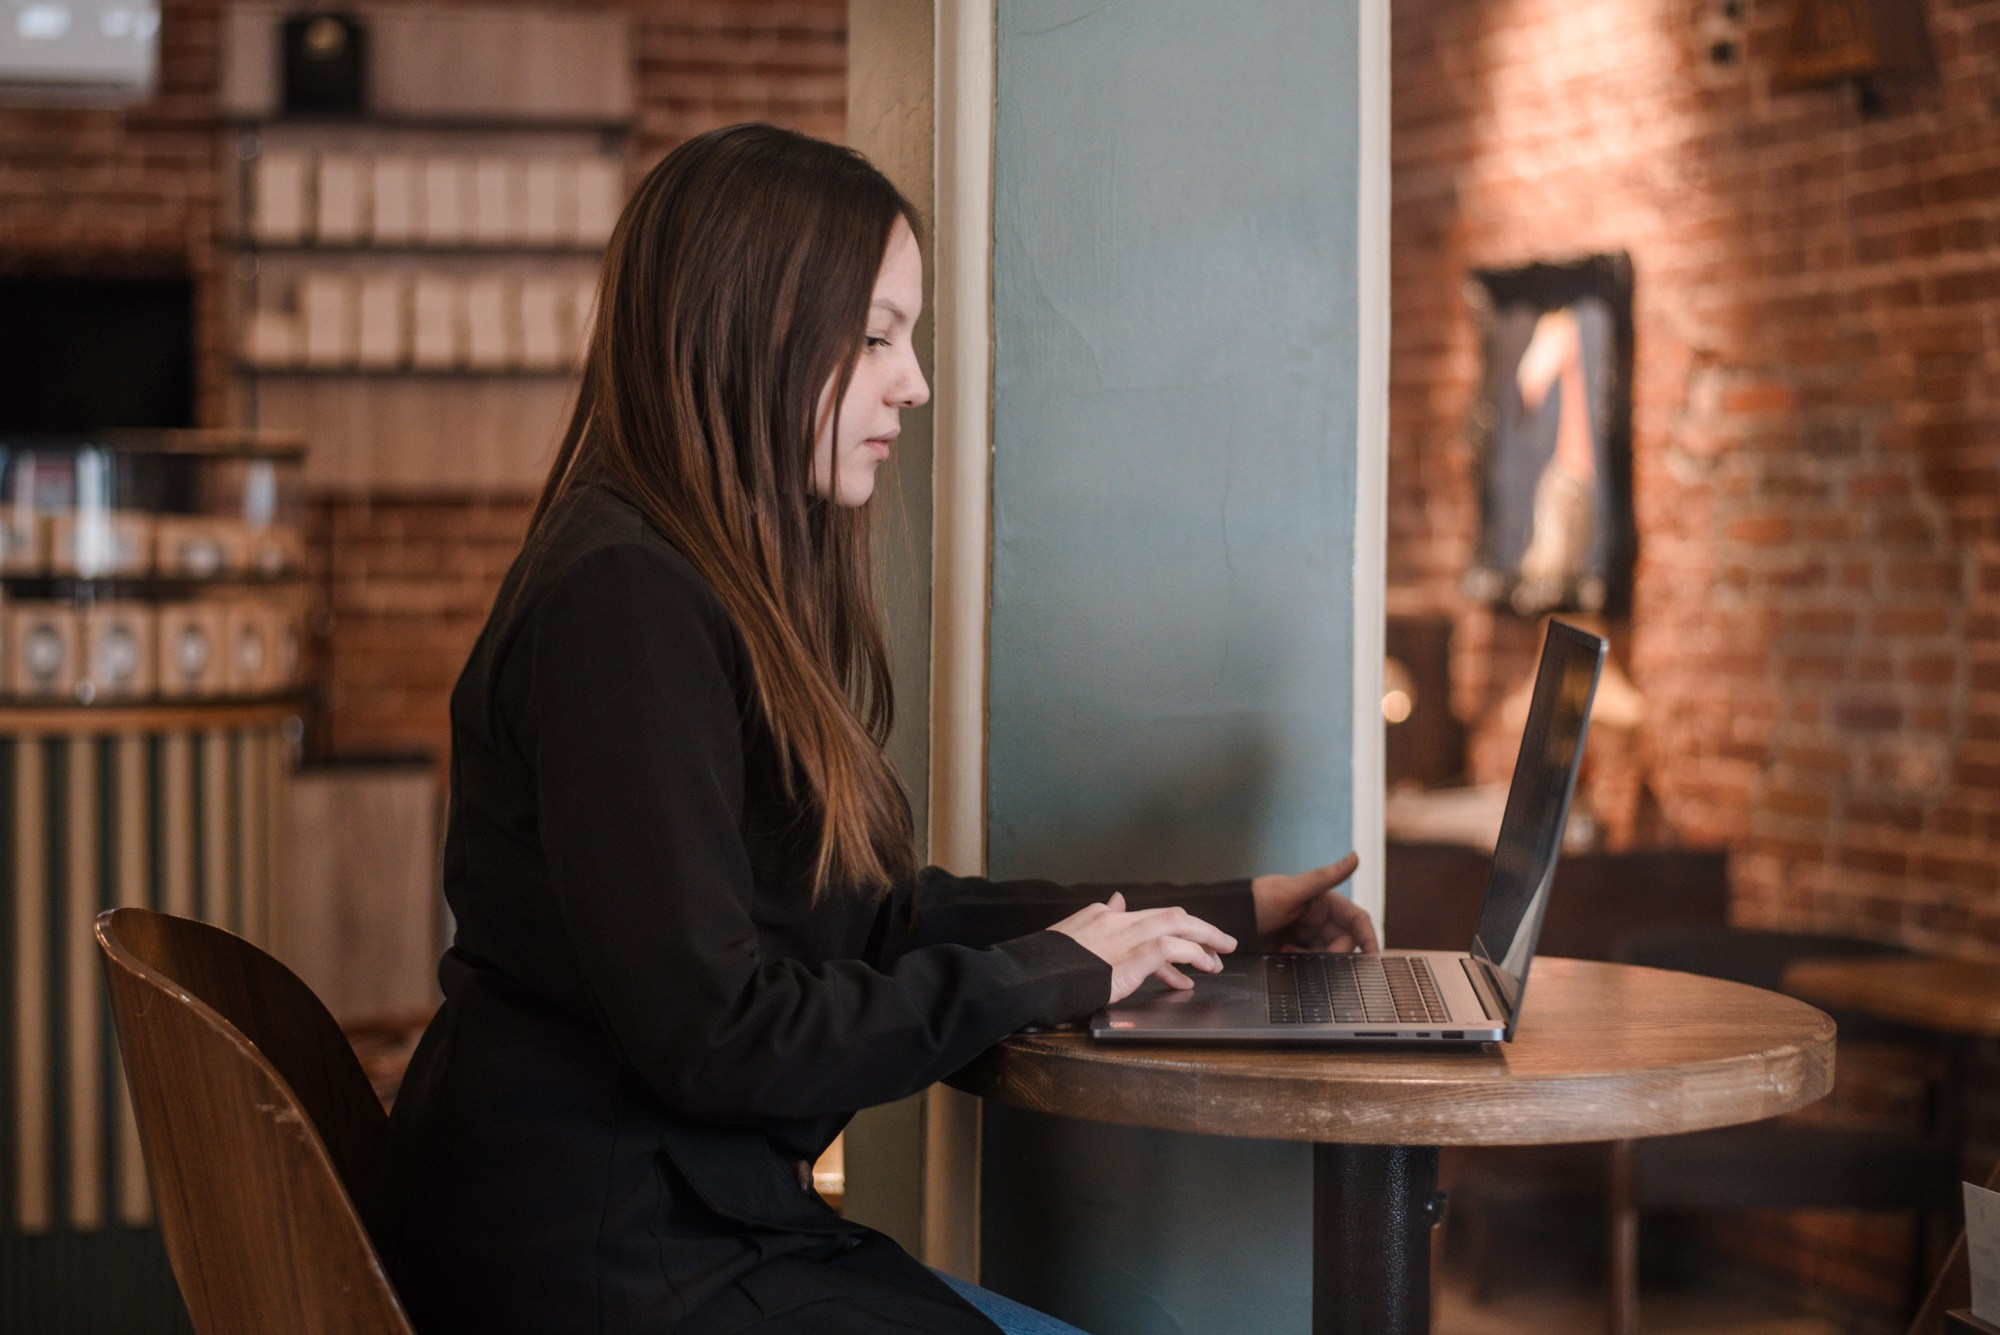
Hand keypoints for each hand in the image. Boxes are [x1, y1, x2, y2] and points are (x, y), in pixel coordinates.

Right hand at [1049, 894, 1238, 1005]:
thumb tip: (1116, 900)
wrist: (1029, 977)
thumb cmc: (1045, 965)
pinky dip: (1191, 955)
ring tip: (1220, 959)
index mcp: (1103, 916)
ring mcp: (1124, 938)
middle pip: (1172, 916)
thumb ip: (1099, 918)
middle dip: (1202, 929)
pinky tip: (1201, 969)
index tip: (1190, 950)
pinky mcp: (1130, 957)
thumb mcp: (1073, 934)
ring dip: (1205, 941)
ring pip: (1178, 925)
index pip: (1151, 918)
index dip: (1177, 932)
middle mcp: (1118, 921)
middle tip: (1223, 943)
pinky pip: (1171, 948)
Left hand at [1251, 854, 1376, 953]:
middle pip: (1343, 942)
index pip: (1356, 920)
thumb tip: (1355, 857)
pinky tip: (1284, 956)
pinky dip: (1302, 965)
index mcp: (1323, 902)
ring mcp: (1304, 936)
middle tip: (1314, 957)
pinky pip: (1308, 963)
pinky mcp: (1291, 951)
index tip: (1374, 957)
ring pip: (1327, 956)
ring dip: (1316, 960)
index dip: (1369, 937)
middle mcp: (1317, 920)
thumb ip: (1324, 877)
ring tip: (1290, 952)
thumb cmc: (1256, 899)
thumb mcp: (1290, 890)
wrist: (1226, 919)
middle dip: (1334, 953)